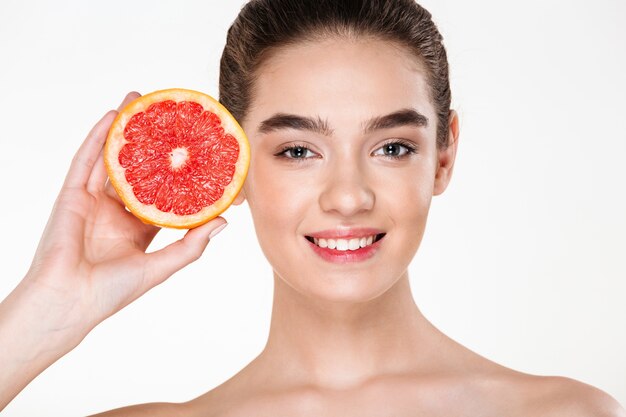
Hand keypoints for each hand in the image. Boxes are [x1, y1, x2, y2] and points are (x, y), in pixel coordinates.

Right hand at [22, 91, 227, 346]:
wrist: (69, 303)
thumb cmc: (112, 292)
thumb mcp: (161, 266)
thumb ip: (191, 245)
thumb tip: (224, 221)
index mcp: (138, 228)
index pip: (161, 192)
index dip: (176, 171)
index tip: (194, 149)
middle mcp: (116, 210)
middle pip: (136, 167)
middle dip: (149, 141)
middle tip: (165, 113)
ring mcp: (93, 200)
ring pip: (111, 157)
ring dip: (123, 129)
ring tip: (138, 100)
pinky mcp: (72, 195)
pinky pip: (85, 161)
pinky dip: (98, 138)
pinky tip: (112, 116)